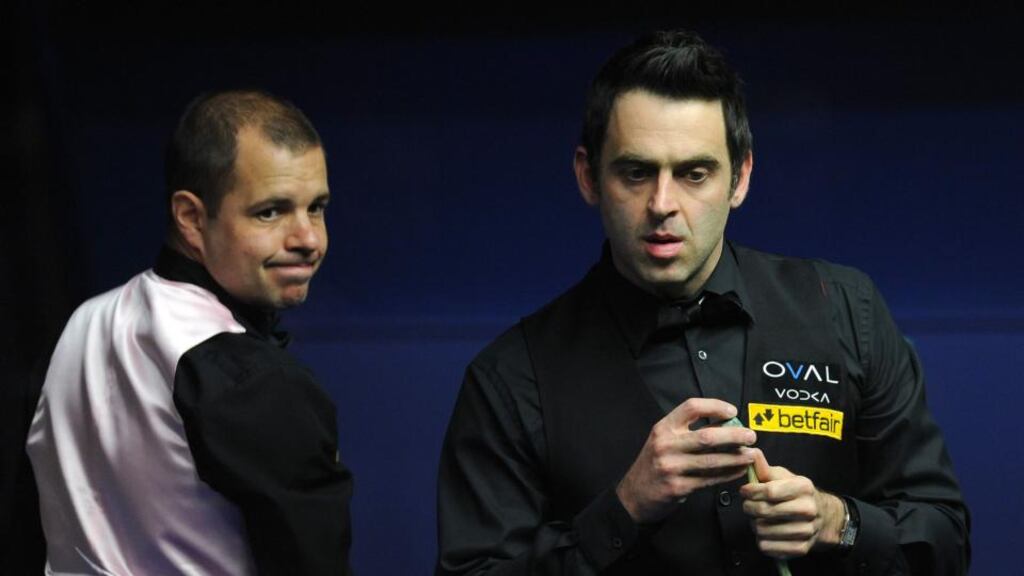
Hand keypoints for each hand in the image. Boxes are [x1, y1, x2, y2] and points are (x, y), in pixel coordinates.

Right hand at [616, 398, 756, 522]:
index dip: (715, 406)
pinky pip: (710, 479)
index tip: (733, 412)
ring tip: (751, 455)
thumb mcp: (663, 441)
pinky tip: (739, 471)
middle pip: (707, 436)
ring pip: (712, 460)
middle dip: (735, 436)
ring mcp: (671, 467)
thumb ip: (687, 432)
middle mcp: (666, 445)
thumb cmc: (654, 464)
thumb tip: (726, 426)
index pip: (691, 407)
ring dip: (736, 457)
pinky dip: (728, 475)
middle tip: (751, 436)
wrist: (634, 494)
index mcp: (664, 428)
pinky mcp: (678, 487)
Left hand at [739, 449, 845, 557]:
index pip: (769, 491)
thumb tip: (750, 451)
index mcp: (804, 488)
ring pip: (762, 530)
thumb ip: (764, 467)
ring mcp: (806, 531)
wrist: (823, 517)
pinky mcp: (800, 548)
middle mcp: (808, 510)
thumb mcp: (783, 477)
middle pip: (763, 511)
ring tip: (759, 519)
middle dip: (749, 507)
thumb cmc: (796, 494)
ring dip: (755, 524)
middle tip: (749, 505)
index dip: (751, 491)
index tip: (744, 491)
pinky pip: (767, 547)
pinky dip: (762, 540)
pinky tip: (767, 532)